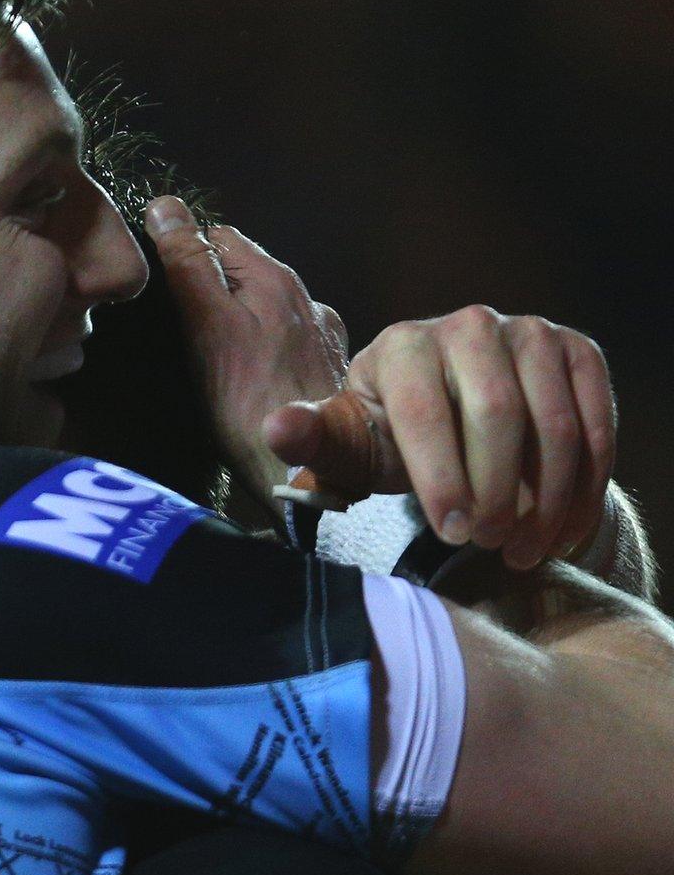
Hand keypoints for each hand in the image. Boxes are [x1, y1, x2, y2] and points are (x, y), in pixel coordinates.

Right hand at [144, 196, 348, 511]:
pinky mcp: (324, 368)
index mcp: (275, 278)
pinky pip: (280, 341)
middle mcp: (305, 297)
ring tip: (209, 358)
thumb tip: (166, 206)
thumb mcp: (207, 327)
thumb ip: (189, 266)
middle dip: (208, 287)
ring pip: (261, 307)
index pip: (216, 236)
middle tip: (177, 330)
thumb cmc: (250, 405)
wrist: (311, 471)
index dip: (182, 254)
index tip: (158, 290)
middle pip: (242, 270)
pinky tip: (245, 379)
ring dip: (234, 319)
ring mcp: (319, 334)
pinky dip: (259, 348)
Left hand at [264, 306, 615, 569]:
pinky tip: (563, 531)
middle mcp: (469, 325)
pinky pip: (597, 424)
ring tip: (524, 549)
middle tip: (489, 544)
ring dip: (547, 499)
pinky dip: (586, 486)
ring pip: (555, 424)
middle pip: (497, 414)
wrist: (450, 414)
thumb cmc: (388, 437)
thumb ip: (314, 440)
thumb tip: (277, 428)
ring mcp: (530, 332)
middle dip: (496, 491)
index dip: (440, 477)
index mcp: (402, 344)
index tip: (451, 532)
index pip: (424, 411)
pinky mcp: (577, 352)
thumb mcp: (348, 444)